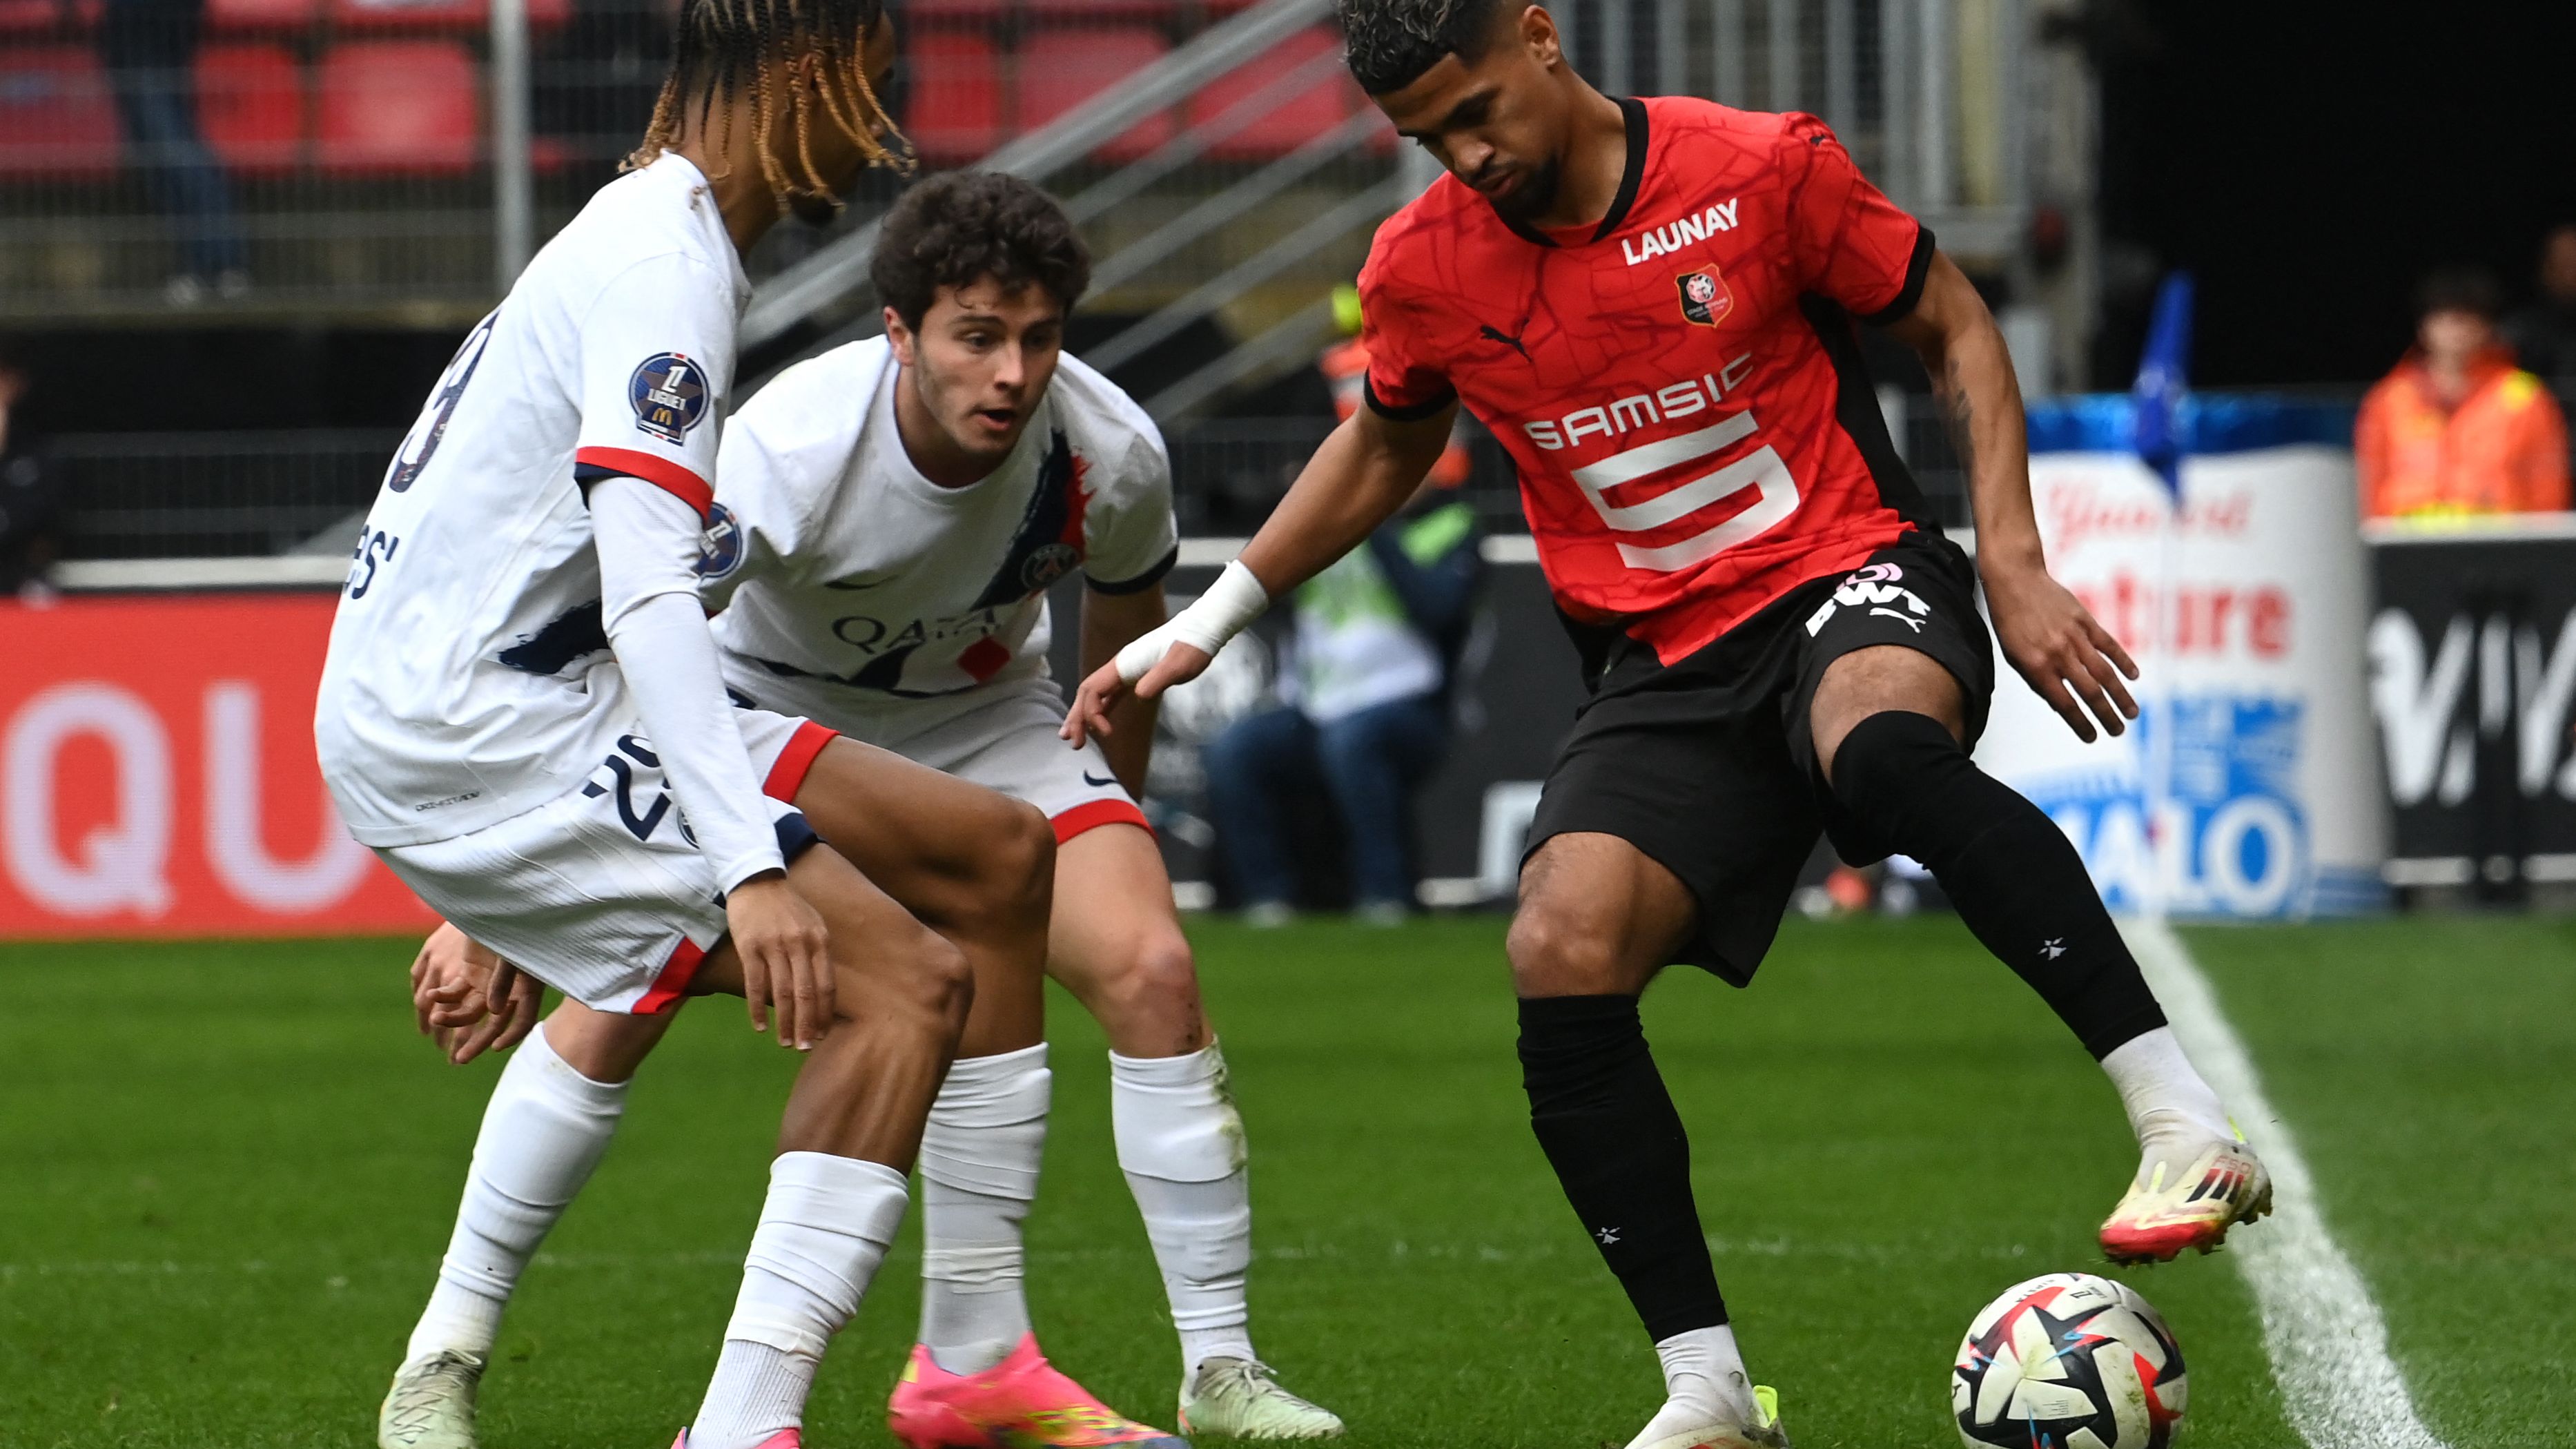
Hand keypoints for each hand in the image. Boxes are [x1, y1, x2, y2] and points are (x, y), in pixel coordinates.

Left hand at [411, 921, 542, 1064]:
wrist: (500, 902)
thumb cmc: (514, 924)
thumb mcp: (511, 952)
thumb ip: (503, 981)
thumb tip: (492, 1011)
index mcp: (527, 987)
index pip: (524, 1020)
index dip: (513, 1035)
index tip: (496, 1047)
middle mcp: (508, 989)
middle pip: (493, 1023)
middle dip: (476, 1042)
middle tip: (457, 1060)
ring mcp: (488, 981)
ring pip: (471, 1010)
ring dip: (453, 1018)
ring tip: (435, 1020)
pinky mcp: (470, 971)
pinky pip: (455, 992)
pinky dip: (443, 997)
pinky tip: (430, 998)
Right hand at [727, 872, 832, 1050]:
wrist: (757, 880)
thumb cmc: (788, 908)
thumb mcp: (813, 925)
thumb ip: (818, 954)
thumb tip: (823, 992)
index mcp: (819, 941)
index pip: (826, 985)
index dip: (825, 1013)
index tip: (823, 1034)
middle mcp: (799, 944)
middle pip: (806, 993)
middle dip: (807, 1024)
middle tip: (806, 1048)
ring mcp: (773, 945)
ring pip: (781, 992)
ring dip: (784, 1022)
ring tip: (786, 1043)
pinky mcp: (749, 947)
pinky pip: (755, 983)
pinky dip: (757, 1008)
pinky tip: (760, 1026)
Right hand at [1060, 643, 1209, 747]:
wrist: (1202, 631)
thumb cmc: (1192, 646)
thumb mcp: (1179, 665)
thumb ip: (1158, 678)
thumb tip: (1139, 695)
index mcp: (1124, 664)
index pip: (1093, 689)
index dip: (1091, 713)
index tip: (1106, 733)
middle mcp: (1120, 667)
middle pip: (1087, 692)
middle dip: (1077, 717)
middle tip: (1073, 743)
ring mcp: (1126, 671)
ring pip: (1096, 694)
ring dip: (1084, 715)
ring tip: (1077, 738)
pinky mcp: (1136, 677)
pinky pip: (1111, 695)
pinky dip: (1101, 710)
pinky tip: (1099, 724)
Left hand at [1982, 556, 2138, 742]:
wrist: (2016, 580)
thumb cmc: (2011, 623)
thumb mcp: (2014, 657)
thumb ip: (2038, 680)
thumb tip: (2062, 704)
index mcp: (2036, 667)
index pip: (2064, 704)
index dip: (2080, 723)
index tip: (2092, 737)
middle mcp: (2058, 655)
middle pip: (2089, 692)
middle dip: (2106, 715)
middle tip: (2118, 731)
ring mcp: (2074, 637)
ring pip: (2103, 672)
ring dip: (2120, 695)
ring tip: (2132, 713)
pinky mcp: (2085, 621)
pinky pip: (2108, 645)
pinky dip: (2123, 661)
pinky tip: (2134, 676)